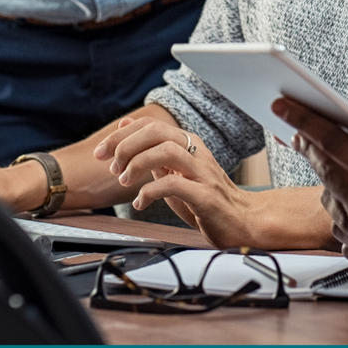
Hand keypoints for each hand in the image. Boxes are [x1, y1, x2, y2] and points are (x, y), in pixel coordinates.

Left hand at [92, 117, 329, 248]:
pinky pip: (174, 185)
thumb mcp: (175, 174)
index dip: (121, 135)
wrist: (245, 222)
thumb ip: (154, 157)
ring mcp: (203, 173)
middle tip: (111, 166)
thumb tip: (126, 136)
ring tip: (125, 181)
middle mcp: (196, 152)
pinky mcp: (206, 196)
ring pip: (165, 151)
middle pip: (156, 131)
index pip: (150, 125)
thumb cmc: (207, 200)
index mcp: (188, 144)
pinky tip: (141, 203)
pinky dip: (150, 192)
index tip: (102, 151)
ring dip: (138, 164)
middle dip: (125, 145)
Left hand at [274, 95, 347, 288]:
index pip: (330, 142)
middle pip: (325, 170)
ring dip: (329, 182)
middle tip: (301, 130)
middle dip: (310, 147)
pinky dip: (343, 215)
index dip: (303, 120)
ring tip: (339, 167)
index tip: (282, 105)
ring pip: (331, 202)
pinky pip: (344, 233)